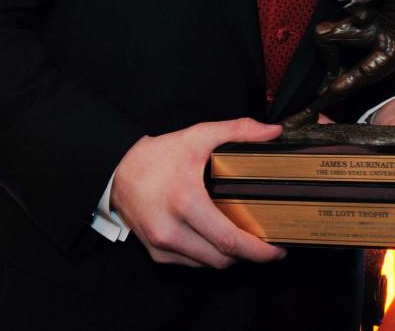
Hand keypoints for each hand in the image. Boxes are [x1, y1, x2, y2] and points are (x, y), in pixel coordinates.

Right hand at [111, 118, 287, 267]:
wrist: (117, 171)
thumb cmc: (159, 155)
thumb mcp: (198, 135)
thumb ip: (238, 130)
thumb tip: (273, 132)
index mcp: (185, 202)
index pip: (228, 240)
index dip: (257, 251)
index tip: (277, 250)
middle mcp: (171, 230)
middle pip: (222, 259)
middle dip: (249, 256)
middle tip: (268, 245)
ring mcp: (162, 246)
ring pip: (208, 265)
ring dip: (229, 258)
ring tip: (247, 242)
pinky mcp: (156, 253)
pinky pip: (191, 264)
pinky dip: (209, 257)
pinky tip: (219, 241)